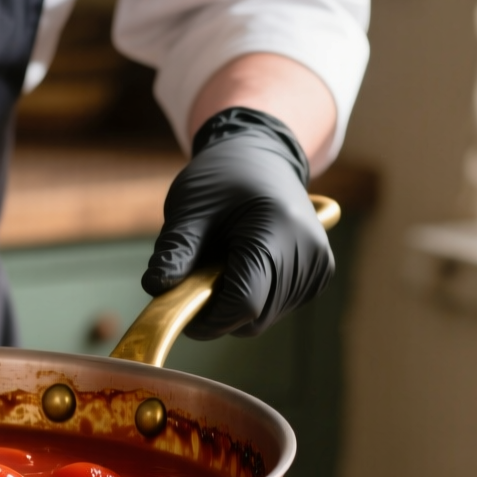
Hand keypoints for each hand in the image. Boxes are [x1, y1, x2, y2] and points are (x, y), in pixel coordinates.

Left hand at [142, 108, 334, 338]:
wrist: (263, 158)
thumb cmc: (223, 179)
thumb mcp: (191, 207)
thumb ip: (175, 250)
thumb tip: (156, 289)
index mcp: (279, 230)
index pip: (245, 303)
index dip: (209, 318)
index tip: (181, 310)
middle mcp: (310, 252)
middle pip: (255, 317)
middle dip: (218, 311)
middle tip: (195, 280)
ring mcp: (319, 266)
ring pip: (264, 319)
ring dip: (234, 306)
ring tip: (221, 266)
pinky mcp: (320, 275)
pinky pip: (276, 309)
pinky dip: (253, 300)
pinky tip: (243, 268)